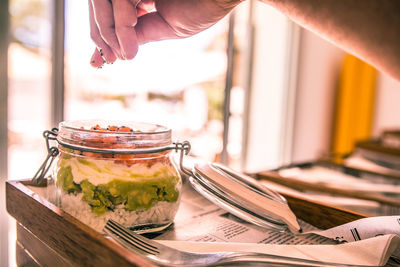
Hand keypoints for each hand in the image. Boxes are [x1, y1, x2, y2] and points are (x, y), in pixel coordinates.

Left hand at [89, 0, 241, 67]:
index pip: (112, 15)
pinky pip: (122, 0)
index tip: (99, 62)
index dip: (103, 37)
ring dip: (109, 33)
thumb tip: (120, 51)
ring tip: (117, 57)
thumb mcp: (166, 27)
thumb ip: (141, 33)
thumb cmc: (201, 8)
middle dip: (100, 36)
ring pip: (106, 3)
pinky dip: (121, 24)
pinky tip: (129, 44)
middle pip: (102, 8)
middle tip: (104, 61)